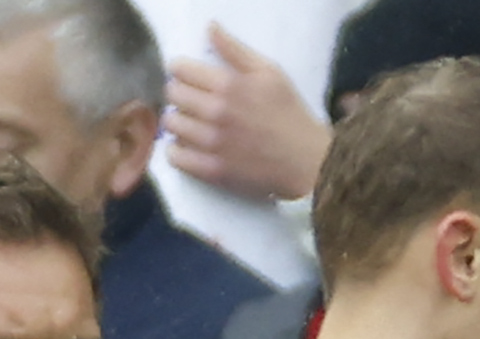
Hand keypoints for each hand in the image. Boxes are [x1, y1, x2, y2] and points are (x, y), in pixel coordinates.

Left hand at [165, 25, 331, 201]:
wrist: (308, 162)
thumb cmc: (290, 115)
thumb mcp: (270, 73)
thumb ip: (235, 50)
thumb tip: (210, 28)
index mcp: (228, 84)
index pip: (179, 69)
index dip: (182, 71)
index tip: (190, 78)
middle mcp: (215, 111)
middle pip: (172, 95)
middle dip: (180, 94)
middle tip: (194, 102)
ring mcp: (212, 142)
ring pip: (171, 124)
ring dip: (180, 121)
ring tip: (195, 125)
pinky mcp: (212, 170)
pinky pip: (175, 156)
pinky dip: (178, 150)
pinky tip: (191, 147)